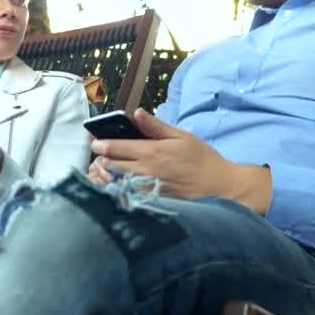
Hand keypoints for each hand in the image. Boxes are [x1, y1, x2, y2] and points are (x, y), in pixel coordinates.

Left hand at [91, 109, 271, 212]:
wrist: (219, 188)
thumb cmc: (203, 160)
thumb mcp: (182, 136)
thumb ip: (156, 126)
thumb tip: (137, 113)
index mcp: (152, 152)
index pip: (117, 147)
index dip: (101, 144)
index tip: (94, 142)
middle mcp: (145, 171)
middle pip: (111, 166)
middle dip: (101, 160)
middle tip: (98, 156)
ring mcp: (147, 189)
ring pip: (116, 182)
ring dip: (107, 175)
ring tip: (104, 170)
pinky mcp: (150, 201)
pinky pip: (126, 195)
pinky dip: (117, 189)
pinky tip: (117, 185)